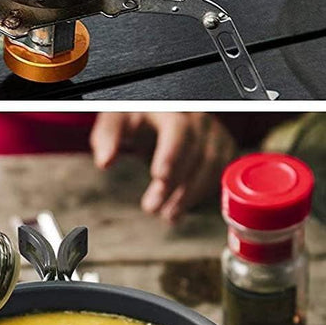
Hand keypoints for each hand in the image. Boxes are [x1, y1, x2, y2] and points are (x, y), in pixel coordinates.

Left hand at [90, 113, 235, 222]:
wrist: (157, 112)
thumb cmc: (135, 116)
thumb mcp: (116, 121)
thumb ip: (107, 138)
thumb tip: (104, 162)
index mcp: (170, 109)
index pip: (177, 130)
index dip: (171, 154)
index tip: (158, 177)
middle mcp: (197, 119)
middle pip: (195, 153)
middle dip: (174, 184)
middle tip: (152, 208)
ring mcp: (213, 132)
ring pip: (211, 165)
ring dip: (190, 194)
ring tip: (168, 215)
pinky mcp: (221, 146)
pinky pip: (218, 172)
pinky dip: (202, 192)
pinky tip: (183, 206)